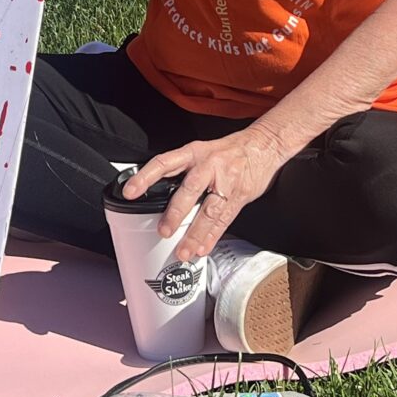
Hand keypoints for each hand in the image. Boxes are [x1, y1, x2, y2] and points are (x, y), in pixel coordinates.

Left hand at [126, 125, 287, 261]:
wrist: (265, 145)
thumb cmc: (231, 151)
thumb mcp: (203, 151)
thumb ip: (184, 170)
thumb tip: (159, 193)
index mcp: (194, 153)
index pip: (164, 162)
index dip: (146, 176)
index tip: (130, 192)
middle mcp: (208, 166)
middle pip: (189, 190)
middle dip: (176, 213)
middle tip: (164, 231)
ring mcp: (225, 182)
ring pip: (208, 211)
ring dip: (195, 234)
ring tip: (183, 251)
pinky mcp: (240, 196)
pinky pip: (224, 219)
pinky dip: (213, 236)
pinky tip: (203, 248)